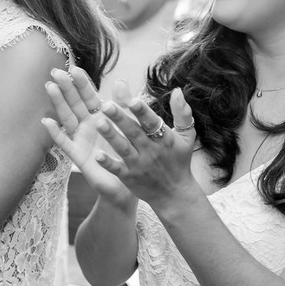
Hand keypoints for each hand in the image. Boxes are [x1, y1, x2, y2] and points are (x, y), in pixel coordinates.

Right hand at [41, 67, 133, 207]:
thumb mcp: (130, 126)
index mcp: (102, 115)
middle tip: (56, 72)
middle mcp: (88, 125)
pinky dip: (55, 133)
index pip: (89, 95)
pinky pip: (65, 143)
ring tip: (49, 87)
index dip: (81, 82)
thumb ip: (124, 104)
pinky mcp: (78, 156)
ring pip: (67, 118)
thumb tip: (121, 80)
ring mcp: (81, 139)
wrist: (128, 184)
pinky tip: (47, 122)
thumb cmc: (130, 153)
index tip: (73, 68)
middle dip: (65, 87)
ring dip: (58, 103)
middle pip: (75, 103)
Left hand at [91, 86, 201, 215]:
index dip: (142, 112)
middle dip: (120, 118)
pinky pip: (118, 170)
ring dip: (111, 136)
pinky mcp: (130, 177)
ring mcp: (139, 164)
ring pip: (124, 148)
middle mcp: (151, 150)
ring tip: (99, 123)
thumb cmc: (179, 160)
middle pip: (134, 132)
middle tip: (106, 105)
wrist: (175, 194)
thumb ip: (182, 113)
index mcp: (164, 138)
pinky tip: (97, 155)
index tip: (132, 100)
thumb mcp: (187, 136)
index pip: (152, 122)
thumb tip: (177, 91)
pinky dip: (108, 163)